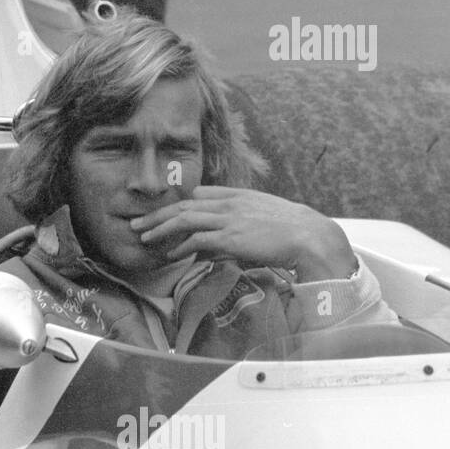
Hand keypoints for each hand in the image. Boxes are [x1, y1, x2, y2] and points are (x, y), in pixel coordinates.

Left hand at [130, 186, 355, 279]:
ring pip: (184, 218)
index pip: (199, 194)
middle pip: (184, 205)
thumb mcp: (266, 217)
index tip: (162, 213)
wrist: (312, 236)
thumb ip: (245, 221)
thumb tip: (226, 240)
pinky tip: (170, 254)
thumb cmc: (295, 231)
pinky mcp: (231, 237)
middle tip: (137, 223)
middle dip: (157, 214)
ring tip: (143, 237)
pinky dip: (180, 246)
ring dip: (160, 228)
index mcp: (238, 195)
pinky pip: (197, 239)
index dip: (177, 204)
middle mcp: (230, 203)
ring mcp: (229, 219)